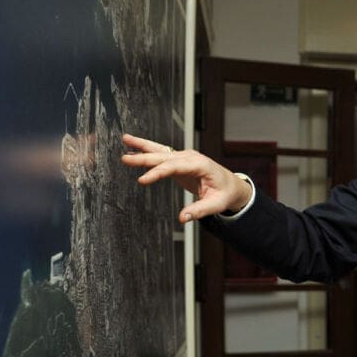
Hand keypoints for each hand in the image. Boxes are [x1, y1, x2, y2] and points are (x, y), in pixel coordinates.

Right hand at [121, 133, 252, 223]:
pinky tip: (133, 148)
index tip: (143, 180)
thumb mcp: (216, 204)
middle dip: (144, 157)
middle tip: (125, 159)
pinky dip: (148, 151)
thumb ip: (200, 210)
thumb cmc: (225, 194)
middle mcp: (191, 157)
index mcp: (200, 165)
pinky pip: (162, 155)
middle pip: (164, 156)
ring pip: (161, 150)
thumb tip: (183, 218)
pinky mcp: (180, 161)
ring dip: (143, 146)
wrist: (231, 186)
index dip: (158, 173)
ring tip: (125, 139)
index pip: (174, 167)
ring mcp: (185, 157)